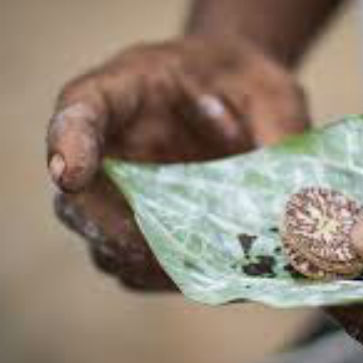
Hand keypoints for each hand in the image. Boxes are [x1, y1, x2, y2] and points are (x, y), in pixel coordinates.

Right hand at [47, 34, 308, 289]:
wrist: (241, 96)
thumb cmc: (248, 84)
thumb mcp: (273, 93)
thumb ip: (278, 135)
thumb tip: (292, 209)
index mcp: (131, 88)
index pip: (83, 108)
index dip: (69, 143)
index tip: (72, 175)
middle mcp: (114, 147)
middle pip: (80, 199)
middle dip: (114, 230)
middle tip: (161, 247)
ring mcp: (125, 192)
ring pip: (103, 244)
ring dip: (145, 263)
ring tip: (199, 265)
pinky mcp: (147, 226)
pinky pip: (136, 267)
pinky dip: (166, 278)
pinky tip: (210, 272)